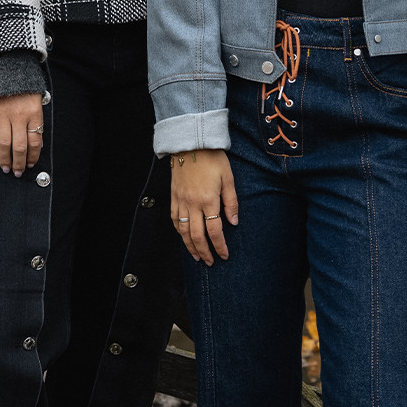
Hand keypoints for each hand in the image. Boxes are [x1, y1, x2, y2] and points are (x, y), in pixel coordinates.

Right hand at [0, 92, 44, 176]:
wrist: (6, 66)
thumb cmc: (24, 85)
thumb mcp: (37, 100)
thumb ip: (36, 120)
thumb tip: (35, 144)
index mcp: (34, 112)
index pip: (35, 141)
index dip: (33, 156)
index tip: (30, 164)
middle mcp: (19, 115)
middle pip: (19, 146)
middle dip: (18, 163)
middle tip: (17, 172)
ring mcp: (3, 114)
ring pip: (4, 143)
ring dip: (5, 158)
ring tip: (5, 168)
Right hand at [170, 149, 237, 264]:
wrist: (190, 143)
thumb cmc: (212, 159)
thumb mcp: (228, 178)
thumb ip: (231, 202)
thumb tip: (233, 222)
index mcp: (208, 200)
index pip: (214, 231)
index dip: (220, 246)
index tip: (224, 255)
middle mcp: (192, 204)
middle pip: (196, 236)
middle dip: (204, 252)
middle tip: (210, 262)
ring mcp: (181, 201)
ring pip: (183, 231)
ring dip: (190, 246)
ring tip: (196, 256)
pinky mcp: (173, 196)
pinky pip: (174, 219)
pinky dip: (179, 231)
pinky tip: (184, 237)